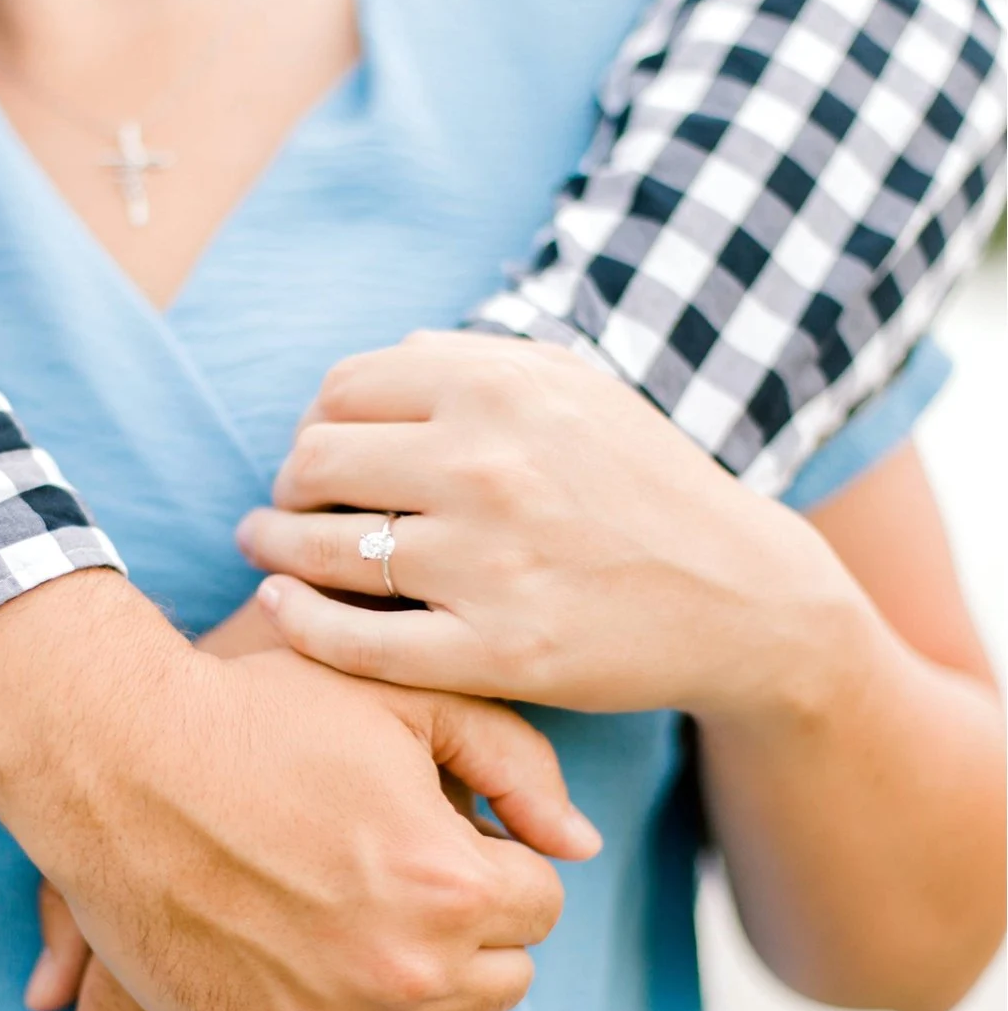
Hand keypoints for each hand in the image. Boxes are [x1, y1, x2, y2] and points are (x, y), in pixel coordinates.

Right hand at [0, 576, 598, 1010]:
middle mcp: (407, 971)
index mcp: (447, 880)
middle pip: (501, 980)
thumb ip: (506, 752)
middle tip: (394, 875)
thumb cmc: (253, 709)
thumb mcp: (390, 693)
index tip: (439, 831)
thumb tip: (579, 844)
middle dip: (466, 928)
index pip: (540, 900)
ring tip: (372, 935)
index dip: (491, 856)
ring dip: (430, 1002)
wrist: (119, 754)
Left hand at [239, 331, 848, 721]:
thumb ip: (472, 359)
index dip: (313, 421)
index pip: (340, 392)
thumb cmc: (645, 482)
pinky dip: (302, 624)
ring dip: (274, 549)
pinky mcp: (502, 654)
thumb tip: (383, 357)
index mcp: (496, 390)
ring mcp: (491, 565)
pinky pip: (362, 642)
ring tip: (262, 548)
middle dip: (288, 484)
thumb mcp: (574, 387)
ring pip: (324, 552)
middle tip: (286, 503)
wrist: (749, 599)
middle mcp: (486, 468)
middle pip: (315, 464)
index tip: (316, 450)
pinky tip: (282, 607)